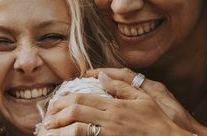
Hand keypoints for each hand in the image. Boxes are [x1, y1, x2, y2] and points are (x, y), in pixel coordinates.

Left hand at [40, 71, 194, 135]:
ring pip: (79, 130)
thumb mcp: (143, 97)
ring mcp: (110, 135)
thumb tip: (101, 76)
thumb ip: (121, 86)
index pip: (83, 99)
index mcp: (115, 106)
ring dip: (62, 130)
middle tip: (47, 117)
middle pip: (77, 113)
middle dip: (58, 114)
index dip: (66, 99)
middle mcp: (110, 121)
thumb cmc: (159, 120)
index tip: (55, 101)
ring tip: (50, 131)